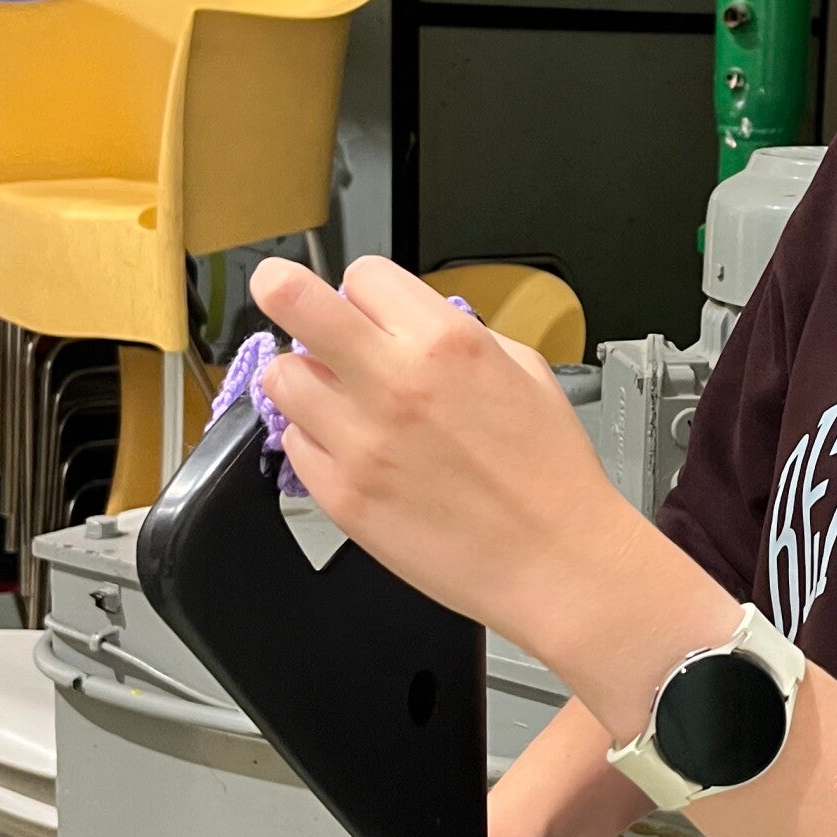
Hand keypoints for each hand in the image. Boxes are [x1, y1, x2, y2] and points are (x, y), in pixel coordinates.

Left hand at [250, 254, 635, 655]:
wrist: (556, 561)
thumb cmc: (551, 475)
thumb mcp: (527, 372)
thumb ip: (459, 335)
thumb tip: (411, 325)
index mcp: (447, 342)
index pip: (362, 275)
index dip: (364, 291)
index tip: (368, 310)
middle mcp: (395, 382)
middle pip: (292, 300)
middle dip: (280, 288)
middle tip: (281, 293)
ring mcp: (360, 440)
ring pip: (281, 376)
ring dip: (303, 378)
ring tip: (336, 397)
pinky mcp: (341, 494)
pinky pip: (295, 443)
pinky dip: (316, 439)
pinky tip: (354, 450)